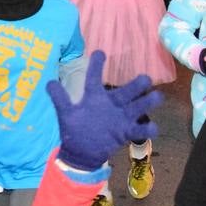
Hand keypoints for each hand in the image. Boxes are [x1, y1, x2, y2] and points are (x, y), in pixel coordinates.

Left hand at [46, 52, 162, 170]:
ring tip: (157, 97)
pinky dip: (147, 129)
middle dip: (137, 85)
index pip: (95, 78)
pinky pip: (139, 130)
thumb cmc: (75, 130)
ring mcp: (120, 118)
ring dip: (147, 102)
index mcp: (94, 98)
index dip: (96, 65)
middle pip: (125, 91)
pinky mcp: (125, 132)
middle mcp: (111, 104)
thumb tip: (49, 83)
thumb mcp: (66, 114)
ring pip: (137, 107)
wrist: (82, 153)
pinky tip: (153, 128)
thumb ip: (59, 99)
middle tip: (146, 78)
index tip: (100, 52)